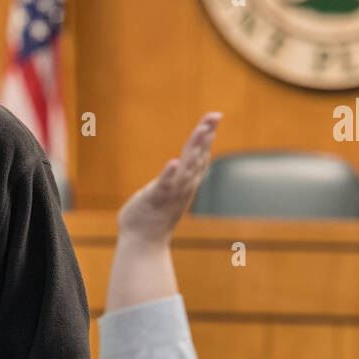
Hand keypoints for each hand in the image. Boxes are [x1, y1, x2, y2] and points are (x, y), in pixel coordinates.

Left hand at [117, 112, 219, 244]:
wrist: (143, 243)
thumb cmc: (151, 218)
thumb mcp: (166, 193)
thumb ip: (173, 179)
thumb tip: (175, 167)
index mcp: (185, 183)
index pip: (199, 156)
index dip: (207, 137)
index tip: (213, 119)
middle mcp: (183, 186)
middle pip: (198, 157)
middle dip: (206, 135)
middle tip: (215, 115)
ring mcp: (172, 193)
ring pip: (186, 167)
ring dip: (194, 148)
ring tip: (201, 130)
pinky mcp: (156, 198)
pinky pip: (165, 185)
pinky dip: (170, 174)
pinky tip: (174, 161)